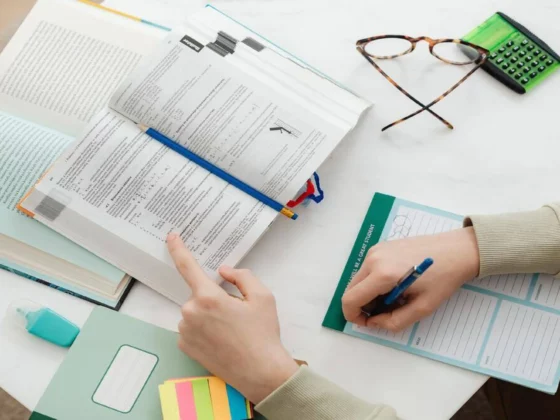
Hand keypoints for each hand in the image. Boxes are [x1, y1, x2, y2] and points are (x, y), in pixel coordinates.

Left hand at [167, 233, 297, 403]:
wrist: (260, 372)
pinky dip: (203, 328)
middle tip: (237, 313)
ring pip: (195, 311)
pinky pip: (191, 327)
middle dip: (215, 297)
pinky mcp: (184, 346)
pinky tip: (221, 339)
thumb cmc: (263, 334)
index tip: (171, 237)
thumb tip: (223, 271)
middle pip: (200, 294)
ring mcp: (185, 331)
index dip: (178, 249)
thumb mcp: (263, 296)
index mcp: (208, 297)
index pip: (187, 266)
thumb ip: (242, 276)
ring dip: (208, 314)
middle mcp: (191, 313)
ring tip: (231, 330)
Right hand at [342, 227, 479, 330]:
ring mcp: (376, 250)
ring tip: (394, 297)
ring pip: (358, 279)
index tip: (369, 323)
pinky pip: (367, 269)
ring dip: (368, 294)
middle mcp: (373, 259)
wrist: (457, 250)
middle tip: (384, 312)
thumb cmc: (444, 279)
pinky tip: (395, 284)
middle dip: (362, 306)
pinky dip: (374, 281)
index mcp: (382, 274)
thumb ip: (394, 321)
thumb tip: (374, 322)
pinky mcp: (381, 246)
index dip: (354, 317)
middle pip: (351, 289)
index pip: (350, 300)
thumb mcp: (422, 308)